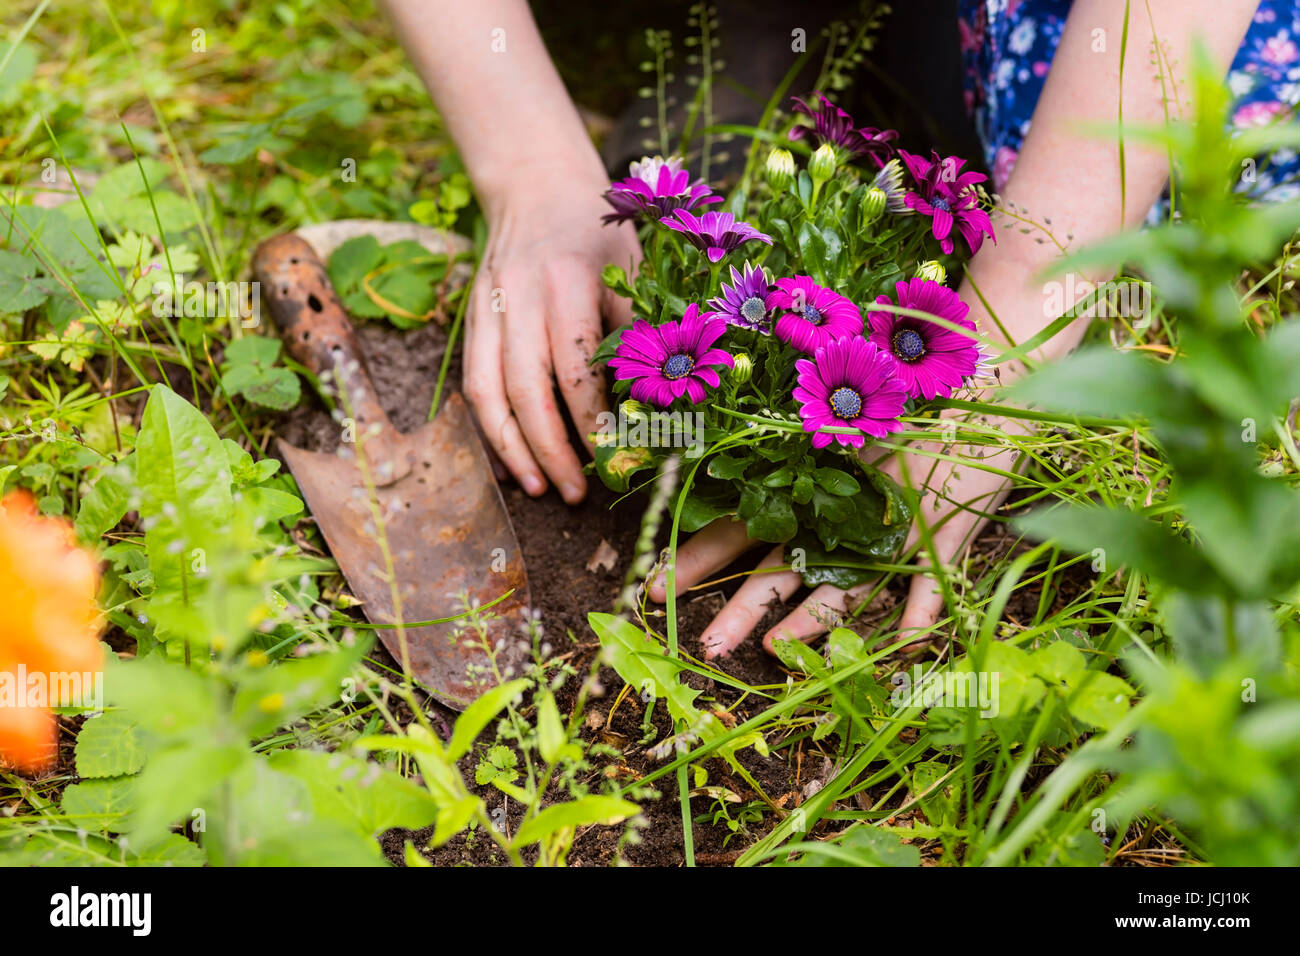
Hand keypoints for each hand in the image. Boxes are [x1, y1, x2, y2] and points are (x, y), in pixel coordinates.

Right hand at [466, 173, 640, 503]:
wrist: (535, 185)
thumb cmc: (597, 230)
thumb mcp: (633, 266)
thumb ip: (641, 329)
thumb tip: (659, 402)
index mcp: (567, 281)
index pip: (575, 368)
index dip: (592, 421)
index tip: (613, 457)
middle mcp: (519, 297)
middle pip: (525, 390)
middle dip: (550, 449)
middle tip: (575, 492)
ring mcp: (487, 310)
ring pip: (487, 393)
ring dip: (511, 449)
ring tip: (537, 488)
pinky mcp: (470, 321)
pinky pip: (472, 384)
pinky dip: (489, 428)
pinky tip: (510, 460)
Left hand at [648, 405, 1027, 658]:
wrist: (988, 376)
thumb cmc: (908, 402)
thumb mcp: (848, 433)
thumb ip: (803, 465)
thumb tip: (742, 493)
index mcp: (810, 488)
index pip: (742, 528)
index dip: (698, 558)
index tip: (653, 587)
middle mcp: (842, 511)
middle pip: (783, 565)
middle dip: (741, 606)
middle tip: (703, 643)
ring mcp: (895, 525)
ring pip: (846, 581)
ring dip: (813, 620)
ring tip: (776, 652)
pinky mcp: (947, 532)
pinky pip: (932, 581)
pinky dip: (920, 612)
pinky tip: (903, 647)